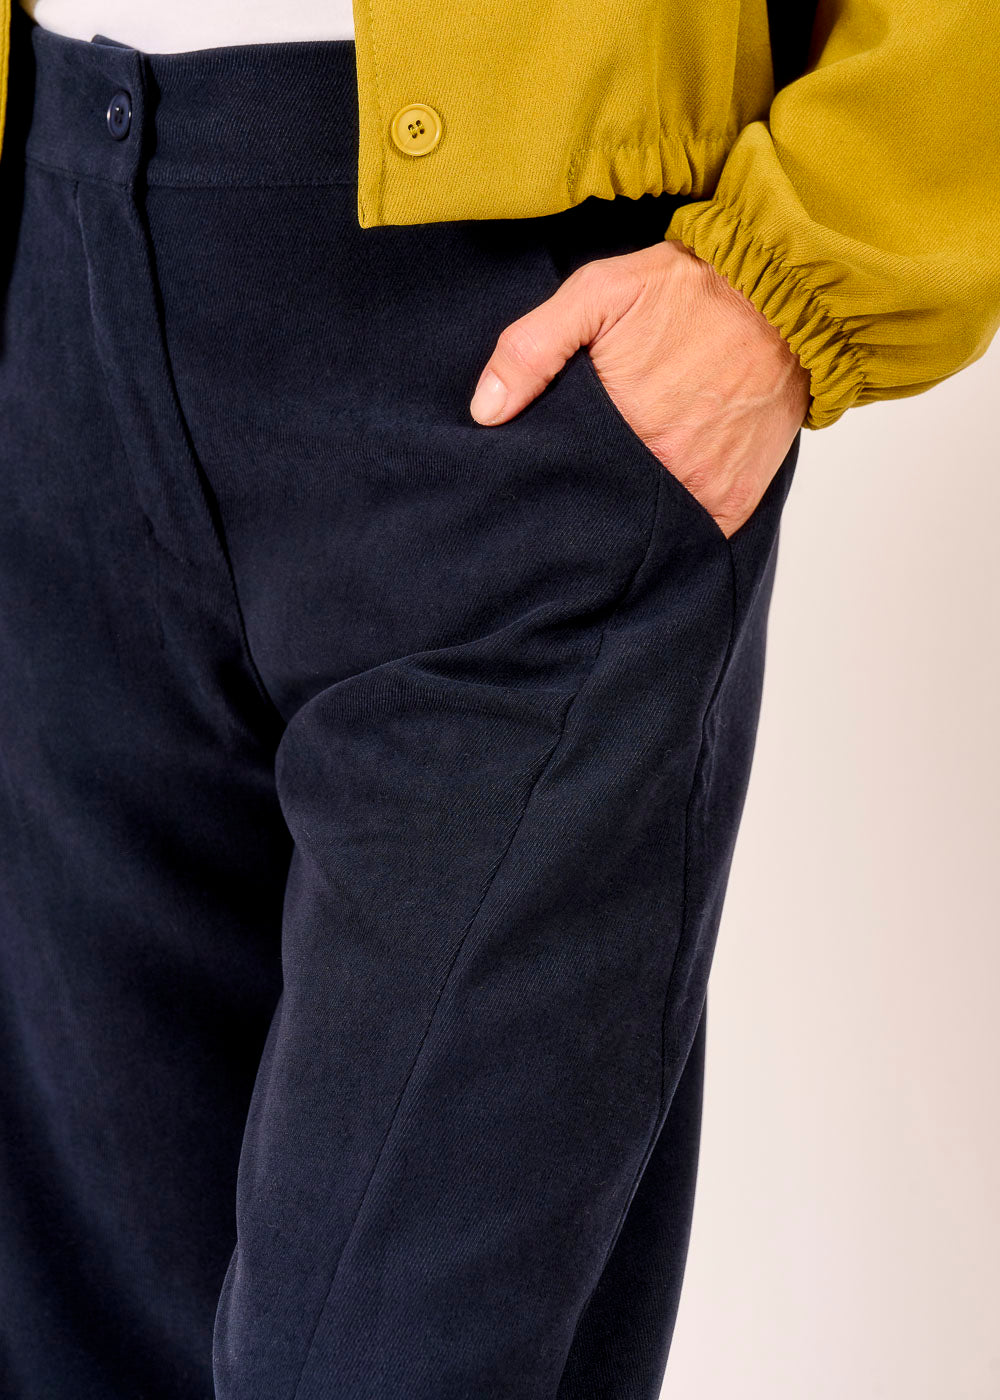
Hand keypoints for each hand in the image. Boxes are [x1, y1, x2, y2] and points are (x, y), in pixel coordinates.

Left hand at [469, 238, 810, 538]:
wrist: (788, 296)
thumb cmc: (690, 290)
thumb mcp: (599, 293)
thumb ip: (532, 347)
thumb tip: (484, 411)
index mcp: (619, 428)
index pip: (563, 481)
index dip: (548, 481)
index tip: (541, 474)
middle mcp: (664, 470)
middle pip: (604, 511)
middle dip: (586, 502)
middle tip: (577, 483)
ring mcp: (703, 492)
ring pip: (646, 529)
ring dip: (630, 518)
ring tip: (616, 491)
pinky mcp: (735, 503)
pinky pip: (693, 536)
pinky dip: (675, 529)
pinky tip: (659, 505)